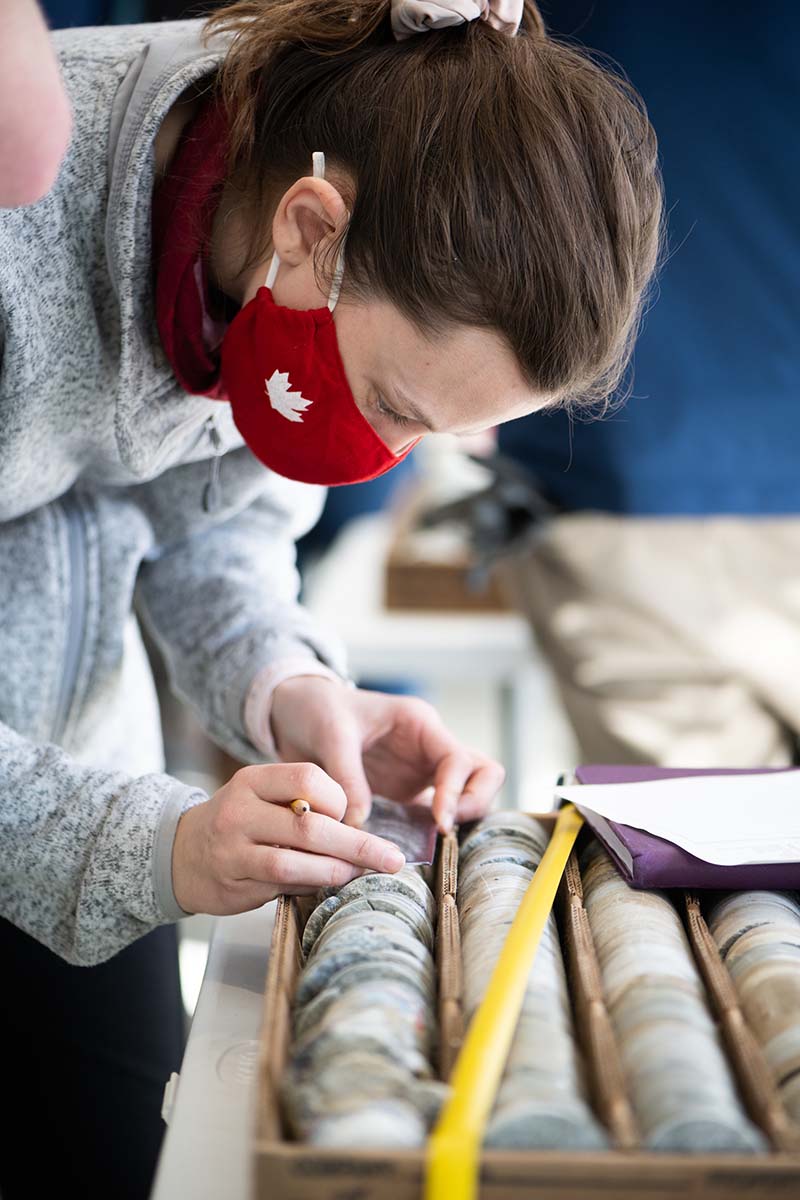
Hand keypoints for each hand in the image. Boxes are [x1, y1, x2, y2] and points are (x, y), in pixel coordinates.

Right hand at [172, 762, 405, 914]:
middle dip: (358, 845)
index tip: (348, 815)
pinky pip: (281, 883)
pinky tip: (327, 884)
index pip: (307, 777)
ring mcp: (232, 848)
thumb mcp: (262, 797)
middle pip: (309, 825)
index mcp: (252, 780)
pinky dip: (311, 884)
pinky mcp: (233, 880)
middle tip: (392, 859)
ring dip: (337, 870)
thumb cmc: (239, 822)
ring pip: (296, 859)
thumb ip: (301, 804)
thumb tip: (361, 828)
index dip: (338, 799)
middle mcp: (239, 810)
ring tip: (362, 873)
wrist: (181, 853)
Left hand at [270, 678, 504, 832]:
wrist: (297, 711)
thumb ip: (347, 777)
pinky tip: (412, 848)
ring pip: (467, 795)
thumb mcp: (331, 735)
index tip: (439, 821)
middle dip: (474, 804)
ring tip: (432, 843)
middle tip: (445, 830)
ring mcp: (420, 772)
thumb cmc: (318, 709)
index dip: (457, 791)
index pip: (459, 759)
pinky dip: (431, 832)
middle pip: (484, 775)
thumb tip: (360, 825)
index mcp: (419, 725)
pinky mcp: (405, 793)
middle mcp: (429, 748)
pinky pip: (433, 814)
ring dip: (460, 819)